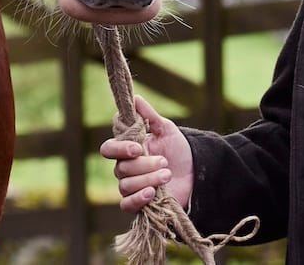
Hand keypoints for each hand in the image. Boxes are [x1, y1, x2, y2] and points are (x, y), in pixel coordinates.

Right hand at [99, 95, 193, 211]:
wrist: (194, 172)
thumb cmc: (177, 149)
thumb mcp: (166, 129)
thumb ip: (149, 116)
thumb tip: (135, 98)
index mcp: (128, 149)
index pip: (109, 149)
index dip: (120, 149)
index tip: (138, 147)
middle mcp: (124, 168)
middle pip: (121, 168)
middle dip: (144, 165)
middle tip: (165, 161)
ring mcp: (130, 186)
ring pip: (126, 185)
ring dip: (149, 179)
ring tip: (168, 175)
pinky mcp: (138, 202)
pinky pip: (126, 204)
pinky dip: (138, 199)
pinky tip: (152, 193)